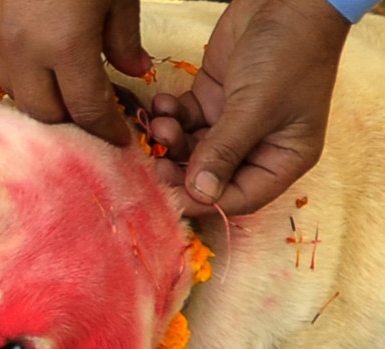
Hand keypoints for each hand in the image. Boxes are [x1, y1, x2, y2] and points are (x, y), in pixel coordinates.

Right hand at [0, 0, 151, 145]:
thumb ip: (125, 36)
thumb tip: (134, 71)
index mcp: (64, 43)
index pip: (87, 109)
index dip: (107, 130)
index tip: (120, 140)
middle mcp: (22, 49)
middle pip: (45, 113)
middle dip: (71, 122)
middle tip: (93, 118)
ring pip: (16, 93)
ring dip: (43, 100)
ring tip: (66, 94)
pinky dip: (22, 73)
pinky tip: (39, 64)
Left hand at [151, 0, 350, 215]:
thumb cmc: (288, 54)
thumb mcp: (256, 107)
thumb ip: (224, 151)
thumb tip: (200, 194)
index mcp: (282, 158)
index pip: (240, 197)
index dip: (204, 201)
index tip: (169, 195)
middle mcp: (256, 146)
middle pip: (209, 176)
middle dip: (179, 170)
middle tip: (153, 164)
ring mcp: (231, 123)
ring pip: (191, 149)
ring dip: (171, 140)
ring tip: (161, 123)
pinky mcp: (211, 100)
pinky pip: (184, 120)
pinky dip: (170, 116)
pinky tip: (163, 103)